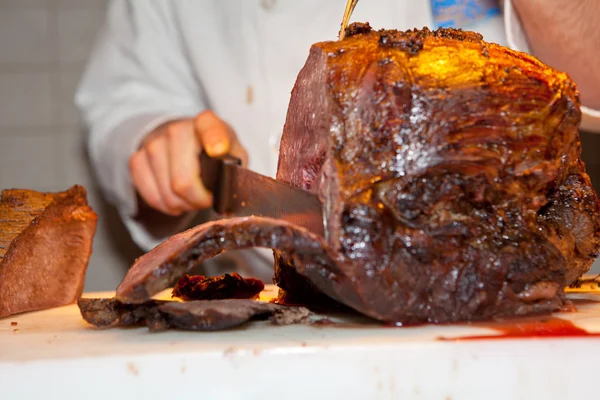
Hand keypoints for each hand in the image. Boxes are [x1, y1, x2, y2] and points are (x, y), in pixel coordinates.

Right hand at [129, 110, 247, 215]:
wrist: (183, 140)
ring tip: (192, 198)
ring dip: (183, 205)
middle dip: (198, 200)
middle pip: (183, 180)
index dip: (214, 139)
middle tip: (206, 199)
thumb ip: (235, 165)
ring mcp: (153, 144)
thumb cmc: (213, 151)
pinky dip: (166, 205)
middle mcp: (176, 129)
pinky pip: (151, 196)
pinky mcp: (136, 160)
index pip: (209, 127)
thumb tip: (228, 185)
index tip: (218, 150)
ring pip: (168, 193)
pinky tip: (176, 198)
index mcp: (206, 123)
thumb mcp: (233, 152)